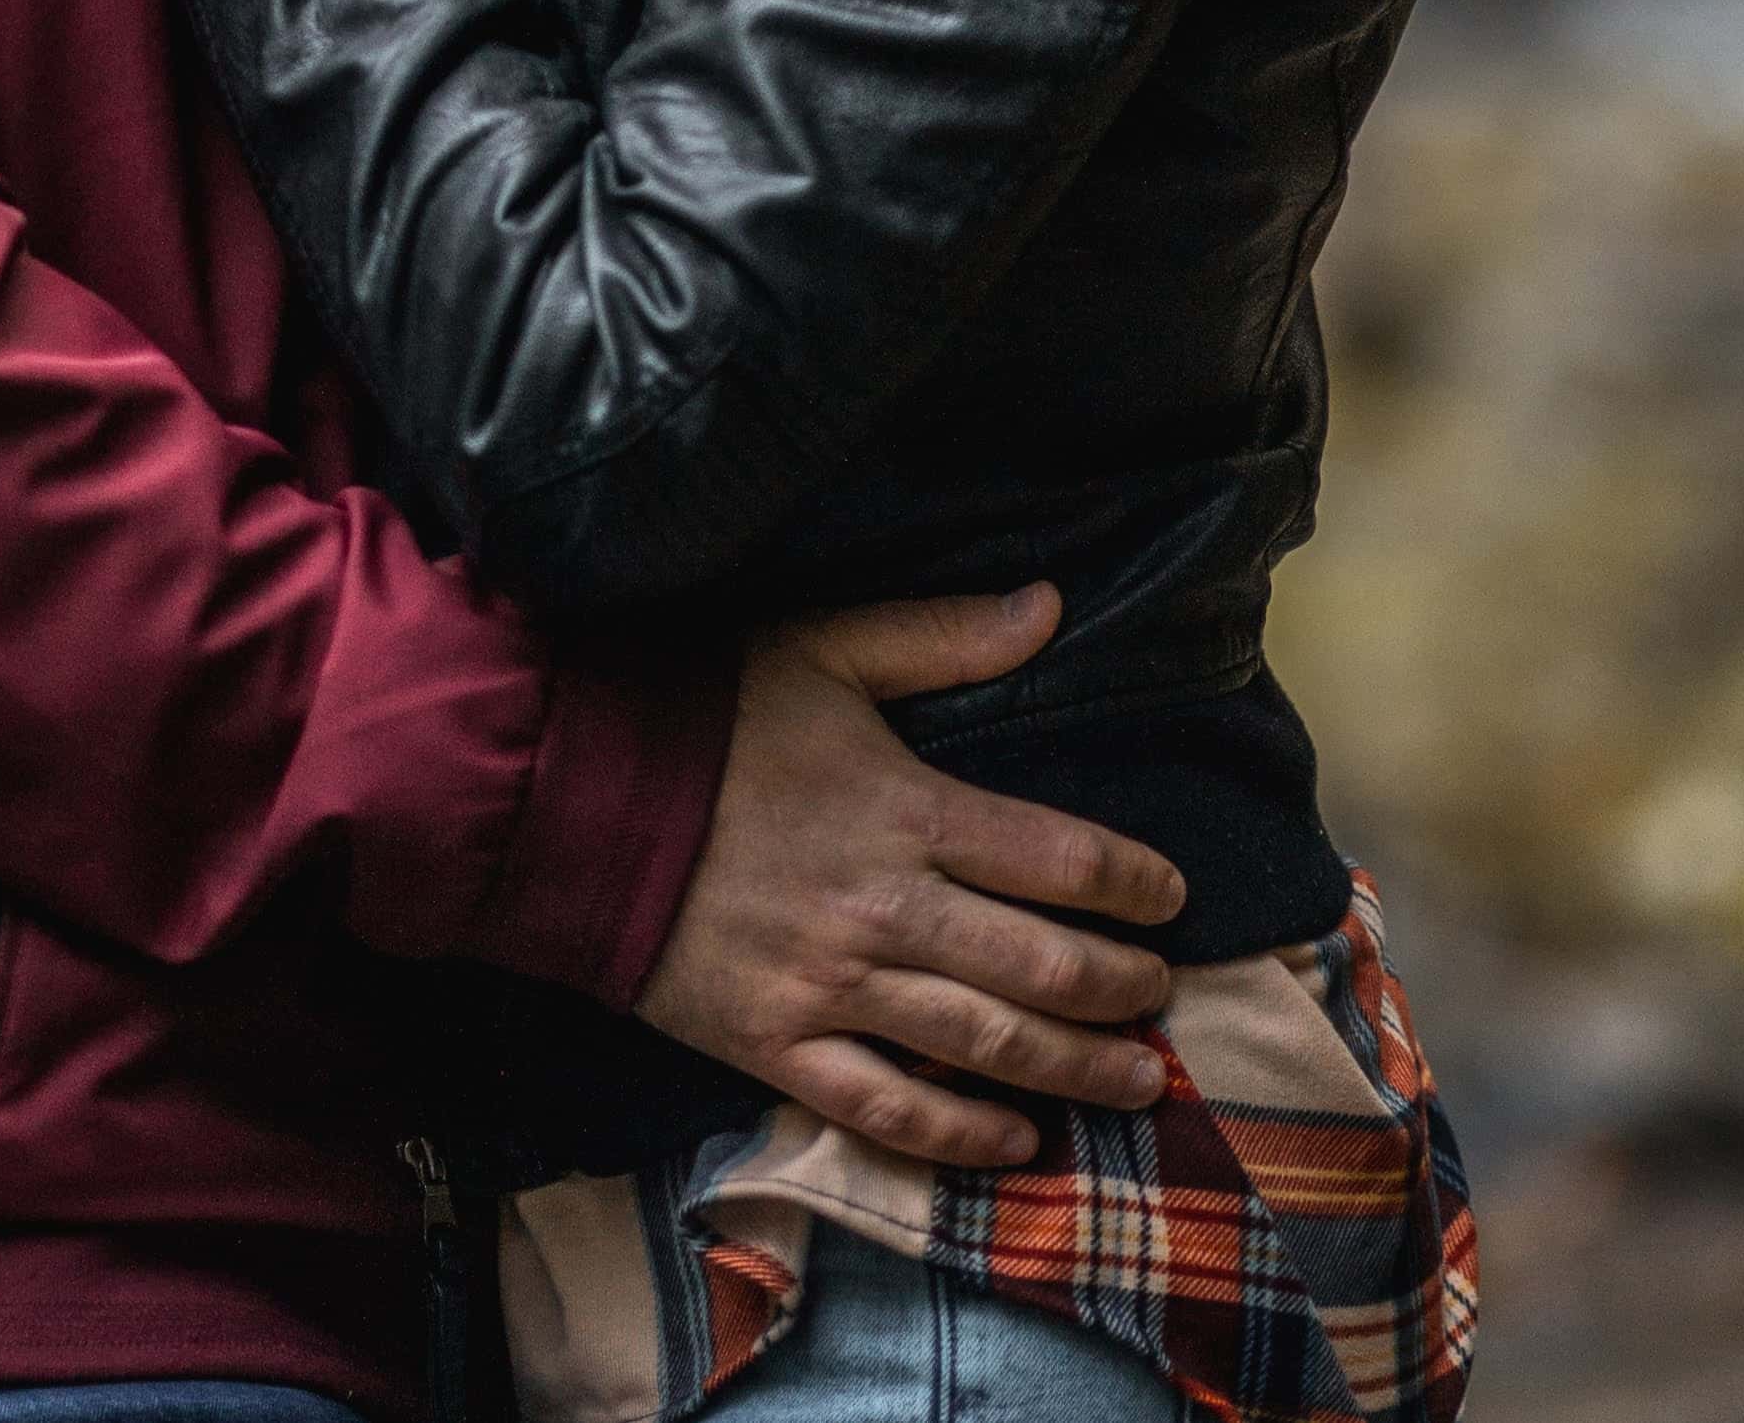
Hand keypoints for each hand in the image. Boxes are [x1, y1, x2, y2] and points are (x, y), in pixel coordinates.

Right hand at [636, 585, 1184, 1170]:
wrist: (574, 795)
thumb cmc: (708, 713)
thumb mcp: (825, 648)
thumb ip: (943, 635)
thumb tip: (1051, 603)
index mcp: (906, 808)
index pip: (1058, 858)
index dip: (1131, 883)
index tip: (1170, 896)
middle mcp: (884, 909)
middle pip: (1039, 968)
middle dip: (1119, 988)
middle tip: (1161, 996)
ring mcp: (830, 989)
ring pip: (982, 1048)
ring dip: (1072, 1069)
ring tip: (1134, 1081)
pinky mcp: (776, 1046)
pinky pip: (885, 1109)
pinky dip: (959, 1135)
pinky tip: (1015, 1140)